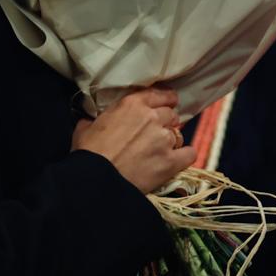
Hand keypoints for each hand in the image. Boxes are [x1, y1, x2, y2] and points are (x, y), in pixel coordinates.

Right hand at [73, 89, 194, 193]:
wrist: (97, 180)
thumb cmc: (88, 152)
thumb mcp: (85, 128)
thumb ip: (95, 120)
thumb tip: (91, 121)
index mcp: (132, 104)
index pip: (159, 95)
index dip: (165, 99)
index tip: (166, 103)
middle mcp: (152, 117)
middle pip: (171, 114)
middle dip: (166, 121)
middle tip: (157, 132)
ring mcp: (164, 139)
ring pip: (179, 133)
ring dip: (172, 140)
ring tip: (162, 149)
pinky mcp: (171, 161)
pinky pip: (189, 153)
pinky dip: (185, 154)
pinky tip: (179, 158)